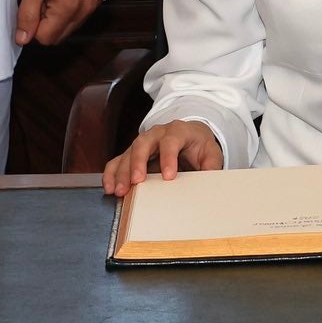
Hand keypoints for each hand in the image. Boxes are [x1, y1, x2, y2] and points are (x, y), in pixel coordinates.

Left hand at [14, 0, 101, 46]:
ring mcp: (92, 4)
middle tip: (42, 1)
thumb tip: (22, 39)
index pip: (45, 38)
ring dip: (57, 18)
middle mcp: (84, 9)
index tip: (32, 9)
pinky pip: (78, 16)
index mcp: (67, 7)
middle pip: (58, 36)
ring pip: (68, 27)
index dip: (33, 26)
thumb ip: (27, 14)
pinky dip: (68, 11)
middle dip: (45, 24)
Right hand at [102, 120, 221, 194]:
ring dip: (121, 172)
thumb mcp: (211, 152)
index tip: (169, 176)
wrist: (190, 137)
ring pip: (128, 153)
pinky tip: (109, 188)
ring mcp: (142, 143)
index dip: (169, 157)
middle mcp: (157, 134)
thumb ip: (212, 165)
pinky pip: (117, 161)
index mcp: (178, 131)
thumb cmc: (199, 146)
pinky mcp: (132, 154)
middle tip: (137, 181)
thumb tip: (212, 179)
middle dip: (138, 162)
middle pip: (143, 143)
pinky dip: (111, 173)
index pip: (171, 141)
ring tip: (119, 190)